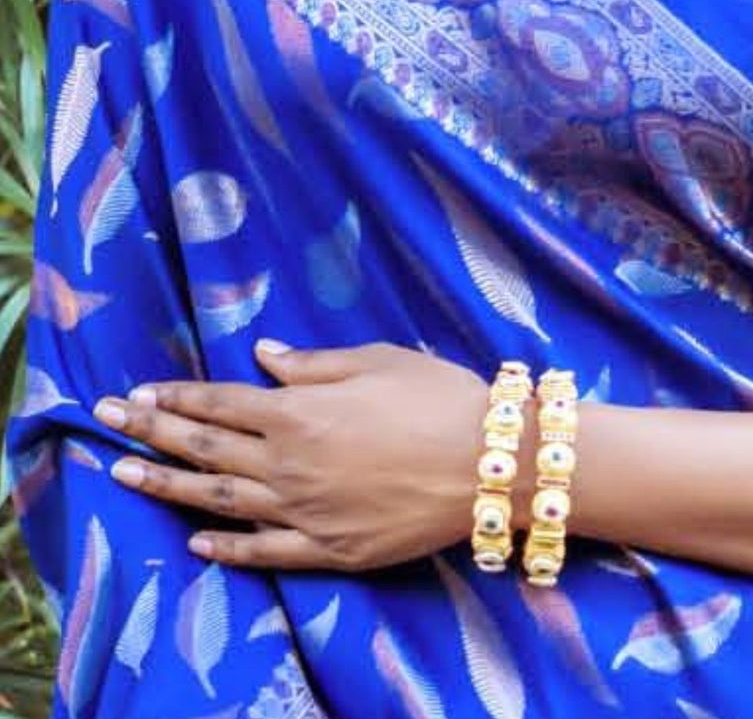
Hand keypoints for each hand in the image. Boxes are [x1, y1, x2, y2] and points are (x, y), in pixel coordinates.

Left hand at [92, 339, 491, 571]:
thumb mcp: (377, 360)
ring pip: (219, 499)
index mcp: (300, 412)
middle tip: (106, 420)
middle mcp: (290, 465)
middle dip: (151, 431)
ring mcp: (305, 513)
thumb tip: (263, 358)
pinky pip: (264, 551)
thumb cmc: (439, 398)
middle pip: (206, 447)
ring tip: (125, 474)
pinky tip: (197, 541)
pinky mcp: (329, 550)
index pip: (220, 403)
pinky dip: (226, 546)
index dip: (176, 396)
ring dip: (167, 484)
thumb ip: (313, 365)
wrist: (488, 465)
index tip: (138, 391)